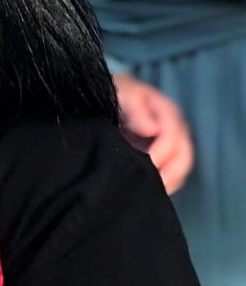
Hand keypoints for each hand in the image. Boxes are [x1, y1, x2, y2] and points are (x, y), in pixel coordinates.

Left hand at [113, 72, 193, 193]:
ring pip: (179, 167)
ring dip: (167, 181)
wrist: (103, 97)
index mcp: (165, 110)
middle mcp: (174, 127)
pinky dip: (162, 184)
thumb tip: (151, 130)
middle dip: (169, 172)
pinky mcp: (162, 155)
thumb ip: (135, 110)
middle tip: (149, 186)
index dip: (161, 152)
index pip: (172, 136)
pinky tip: (147, 191)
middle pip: (183, 155)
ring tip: (147, 192)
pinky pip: (171, 173)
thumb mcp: (119, 94)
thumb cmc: (112, 93)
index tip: (147, 162)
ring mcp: (171, 142)